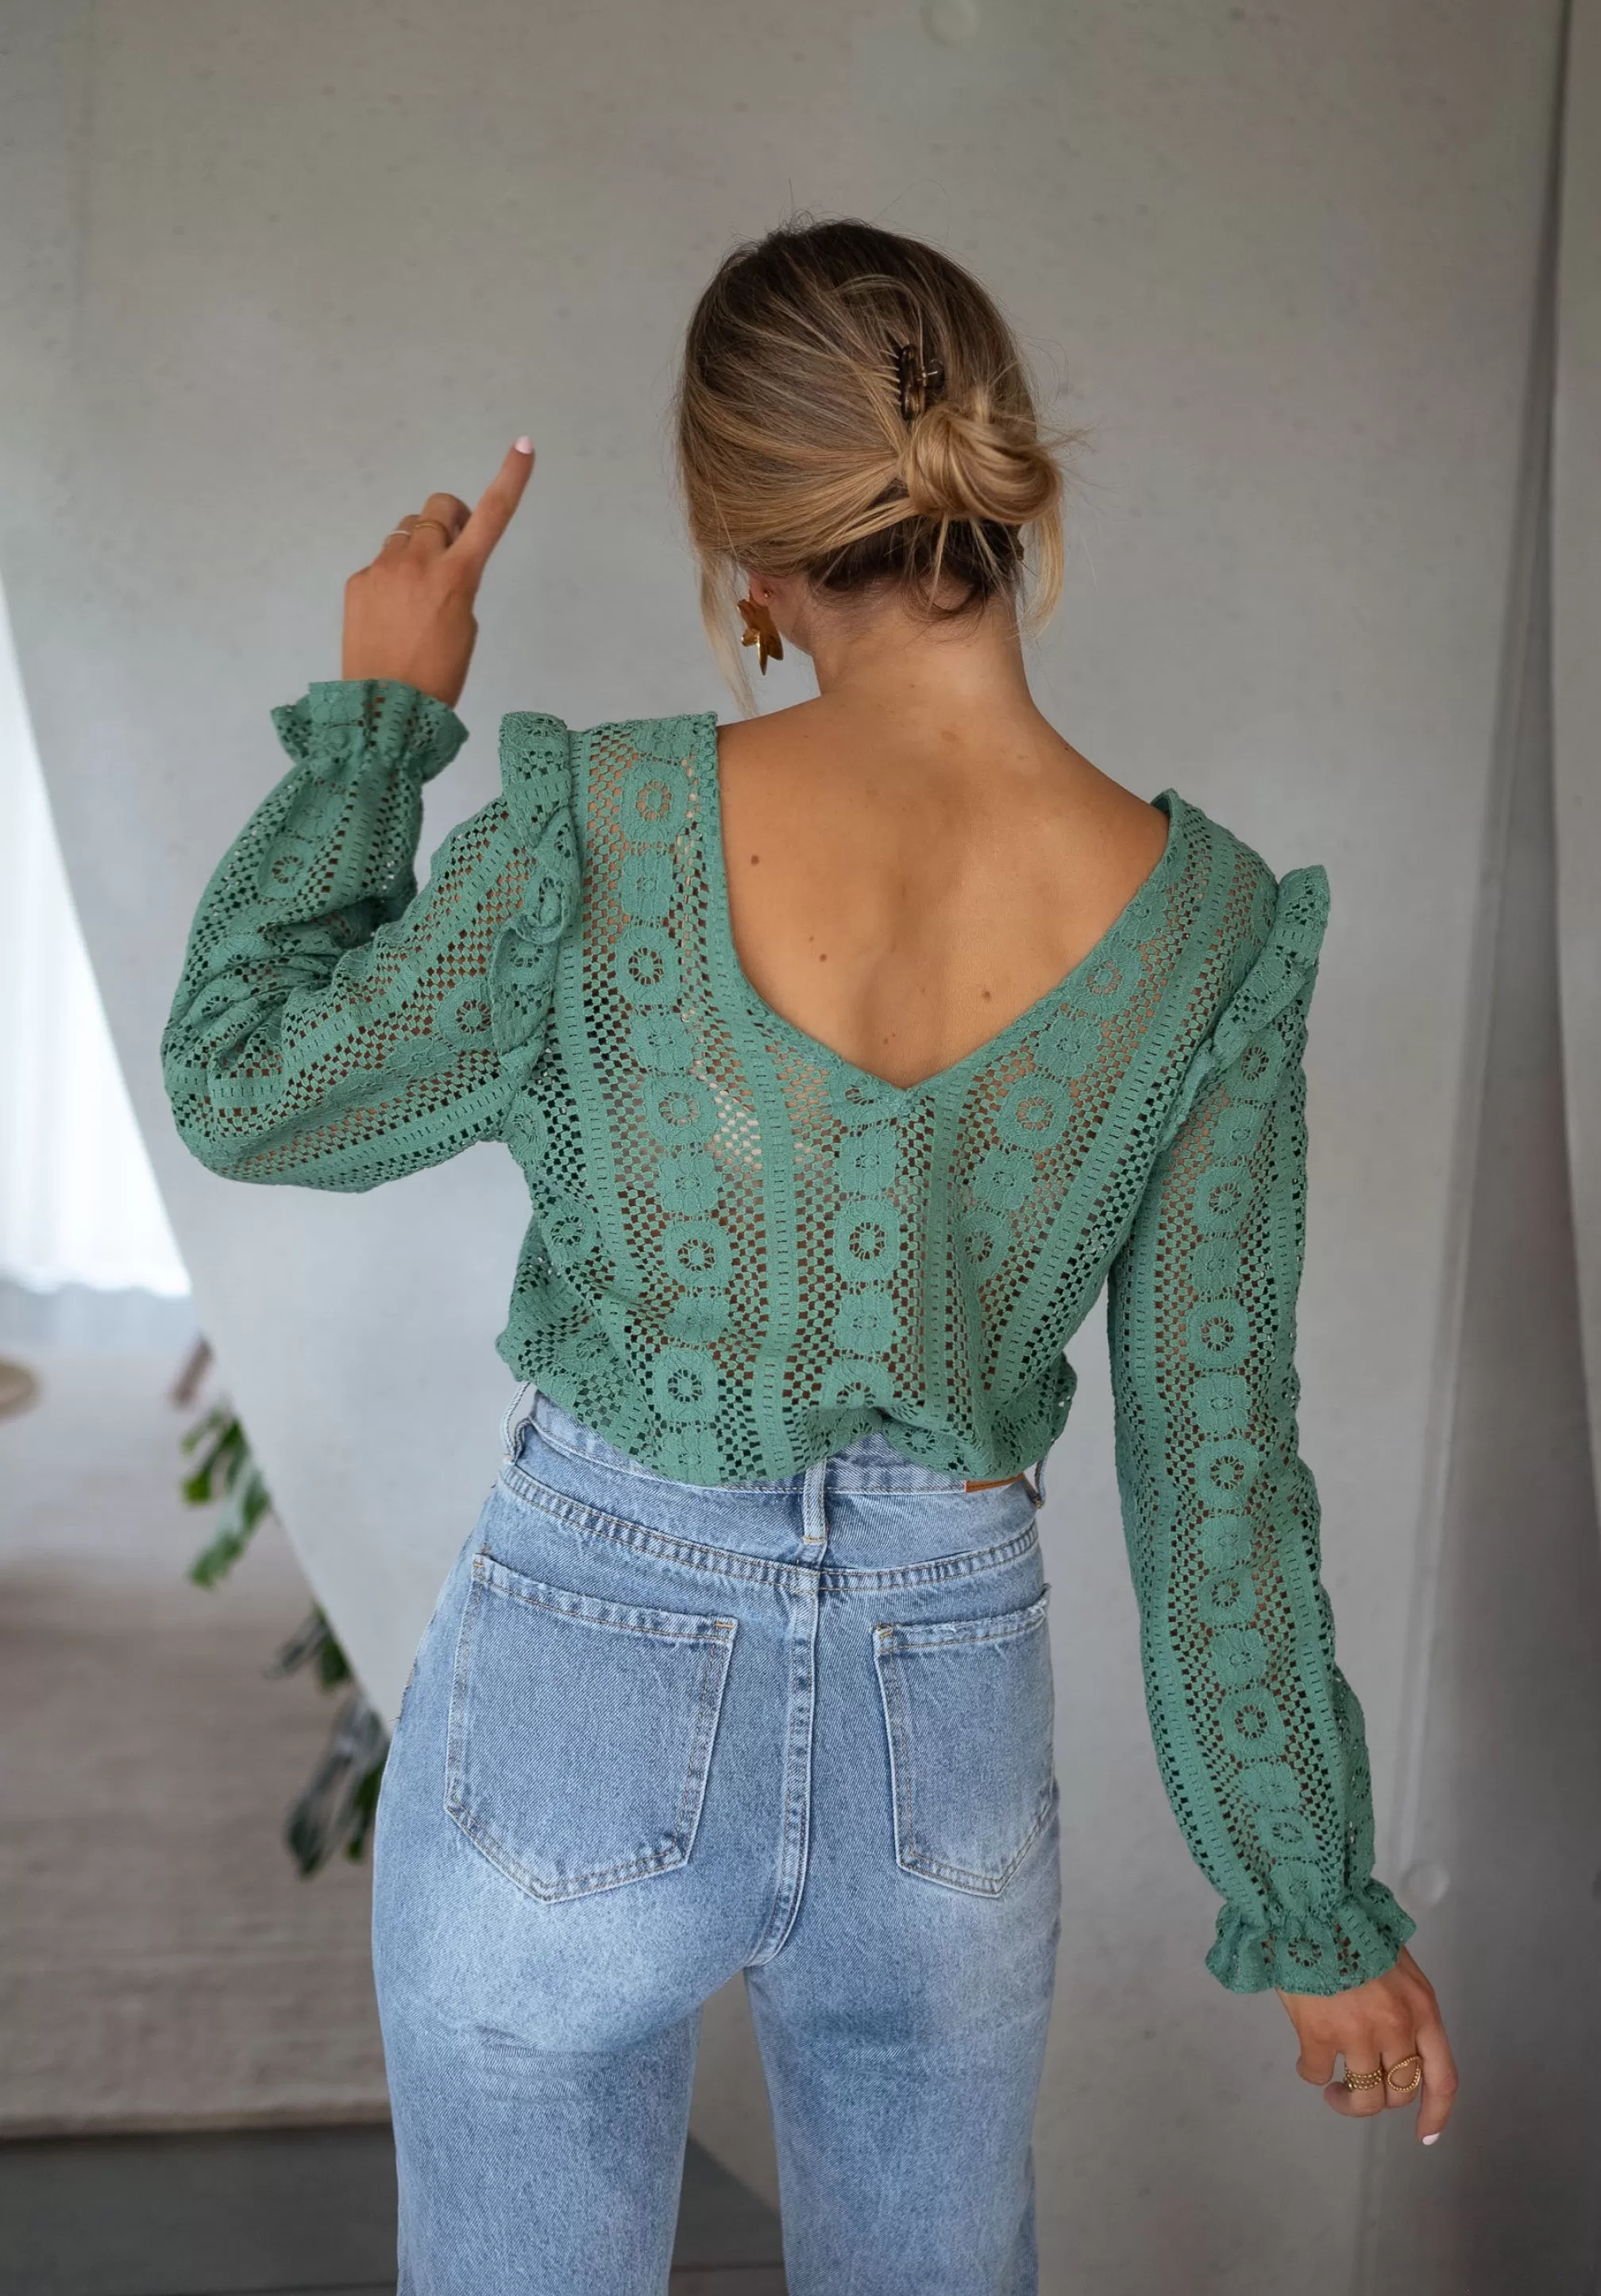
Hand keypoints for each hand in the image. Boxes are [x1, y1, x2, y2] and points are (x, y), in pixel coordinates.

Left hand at [341, 438, 534, 709]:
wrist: (385, 710)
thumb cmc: (439, 678)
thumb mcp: (465, 627)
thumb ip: (459, 584)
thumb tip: (441, 565)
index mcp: (458, 576)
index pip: (492, 516)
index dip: (510, 479)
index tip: (525, 446)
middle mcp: (419, 561)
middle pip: (437, 508)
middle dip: (449, 519)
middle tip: (452, 550)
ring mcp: (383, 568)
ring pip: (407, 533)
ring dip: (417, 548)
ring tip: (417, 592)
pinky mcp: (358, 581)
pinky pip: (381, 564)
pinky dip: (391, 578)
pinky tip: (391, 614)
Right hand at [1278, 1944, 1456, 2142]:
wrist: (1312, 1906)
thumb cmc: (1353, 1928)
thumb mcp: (1397, 1968)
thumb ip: (1403, 2007)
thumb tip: (1395, 2043)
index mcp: (1422, 2010)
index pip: (1443, 2078)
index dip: (1436, 2113)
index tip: (1425, 2136)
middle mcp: (1397, 2028)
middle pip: (1400, 2092)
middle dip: (1379, 2101)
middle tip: (1358, 2092)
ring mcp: (1359, 2034)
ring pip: (1363, 2097)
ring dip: (1346, 2100)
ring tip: (1333, 2089)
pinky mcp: (1320, 2034)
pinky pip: (1317, 2074)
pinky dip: (1312, 2073)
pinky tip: (1306, 2059)